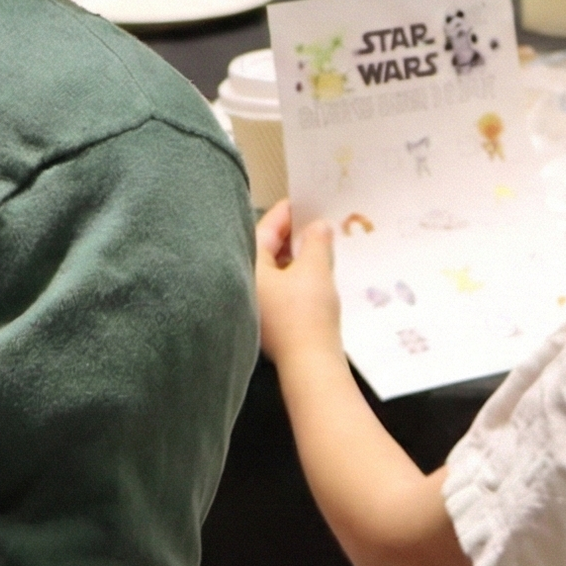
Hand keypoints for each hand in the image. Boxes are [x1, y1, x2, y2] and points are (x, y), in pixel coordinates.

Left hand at [255, 201, 340, 364]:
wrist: (310, 364)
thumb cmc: (306, 314)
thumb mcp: (315, 269)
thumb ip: (316, 241)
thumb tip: (319, 226)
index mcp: (249, 268)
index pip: (263, 230)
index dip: (285, 213)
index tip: (302, 201)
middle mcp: (246, 285)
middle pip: (266, 249)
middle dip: (291, 235)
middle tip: (314, 220)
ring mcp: (256, 306)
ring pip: (274, 270)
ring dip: (295, 256)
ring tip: (319, 243)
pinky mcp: (270, 322)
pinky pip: (280, 288)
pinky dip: (295, 276)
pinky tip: (315, 273)